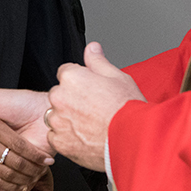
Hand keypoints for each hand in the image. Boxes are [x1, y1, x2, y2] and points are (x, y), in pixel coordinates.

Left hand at [47, 42, 144, 171]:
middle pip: (59, 94)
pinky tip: (86, 137)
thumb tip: (91, 48)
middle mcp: (60, 97)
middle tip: (94, 109)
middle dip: (72, 99)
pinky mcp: (60, 142)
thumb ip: (98, 61)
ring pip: (56, 116)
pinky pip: (57, 137)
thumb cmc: (128, 109)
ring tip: (91, 125)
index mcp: (72, 78)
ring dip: (68, 119)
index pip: (66, 73)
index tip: (91, 91)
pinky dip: (67, 138)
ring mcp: (58, 121)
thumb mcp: (118, 77)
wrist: (133, 140)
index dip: (80, 81)